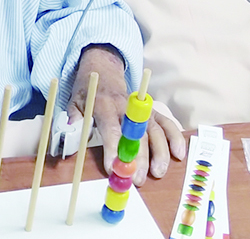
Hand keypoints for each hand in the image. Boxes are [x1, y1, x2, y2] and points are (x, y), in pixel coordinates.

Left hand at [68, 46, 185, 184]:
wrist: (103, 70)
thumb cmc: (89, 91)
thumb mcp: (75, 102)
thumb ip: (74, 121)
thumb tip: (70, 140)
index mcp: (105, 106)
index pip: (112, 129)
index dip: (113, 149)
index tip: (113, 168)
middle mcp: (127, 108)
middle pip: (137, 134)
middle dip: (139, 158)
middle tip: (137, 179)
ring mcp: (142, 109)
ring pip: (156, 130)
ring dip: (159, 152)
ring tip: (158, 172)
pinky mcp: (152, 111)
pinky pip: (167, 124)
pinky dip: (175, 138)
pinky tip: (179, 154)